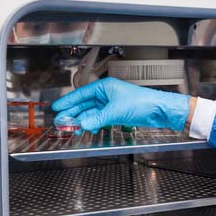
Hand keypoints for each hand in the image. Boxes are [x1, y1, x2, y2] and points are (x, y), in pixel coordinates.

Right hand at [52, 77, 190, 133]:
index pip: (81, 94)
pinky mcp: (117, 114)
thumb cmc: (142, 102)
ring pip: (92, 113)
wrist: (158, 110)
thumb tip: (83, 124)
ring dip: (83, 120)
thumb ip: (97, 119)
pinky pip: (100, 119)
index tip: (57, 107)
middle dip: (73, 113)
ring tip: (74, 128)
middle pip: (85, 104)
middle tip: (61, 122)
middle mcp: (107, 94)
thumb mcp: (116, 111)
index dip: (68, 101)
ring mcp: (111, 104)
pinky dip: (94, 124)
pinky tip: (90, 128)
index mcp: (105, 87)